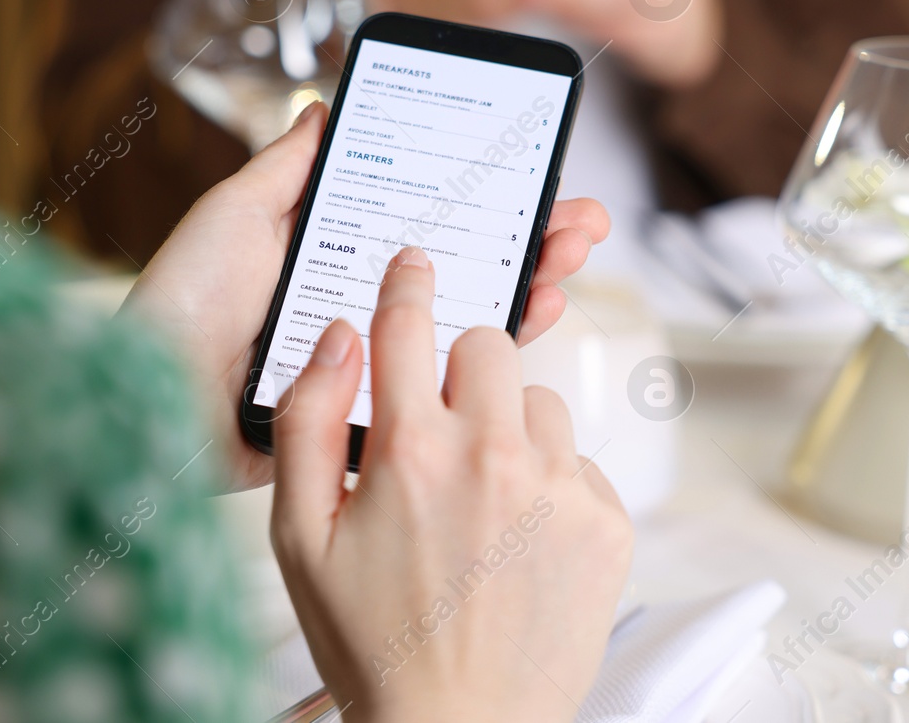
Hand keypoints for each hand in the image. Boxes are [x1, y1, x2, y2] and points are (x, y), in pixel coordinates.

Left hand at [122, 103, 610, 492]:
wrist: (151, 397)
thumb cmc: (181, 302)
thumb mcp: (235, 214)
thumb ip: (288, 167)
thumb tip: (325, 109)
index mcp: (333, 256)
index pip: (426, 220)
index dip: (481, 196)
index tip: (530, 170)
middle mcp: (361, 304)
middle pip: (464, 263)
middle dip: (528, 234)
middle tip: (582, 216)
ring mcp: (374, 358)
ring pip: (469, 317)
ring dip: (531, 279)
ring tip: (573, 251)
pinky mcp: (375, 409)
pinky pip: (447, 378)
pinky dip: (499, 345)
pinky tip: (536, 309)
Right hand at [272, 248, 632, 721]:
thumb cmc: (372, 644)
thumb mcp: (300, 540)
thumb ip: (309, 423)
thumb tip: (341, 338)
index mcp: (412, 452)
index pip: (409, 322)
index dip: (407, 284)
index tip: (415, 265)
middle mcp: (494, 456)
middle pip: (489, 345)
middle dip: (461, 368)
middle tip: (441, 424)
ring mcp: (561, 489)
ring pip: (540, 402)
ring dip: (510, 429)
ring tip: (480, 501)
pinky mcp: (608, 524)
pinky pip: (581, 463)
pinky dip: (552, 485)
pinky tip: (519, 539)